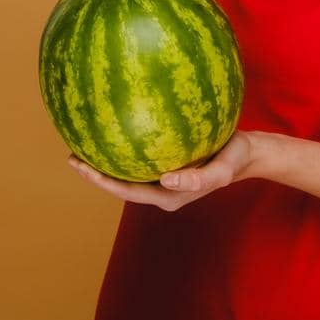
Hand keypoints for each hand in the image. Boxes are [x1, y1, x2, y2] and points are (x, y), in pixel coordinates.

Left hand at [66, 131, 255, 210]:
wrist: (248, 152)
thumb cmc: (235, 160)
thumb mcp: (222, 171)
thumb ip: (199, 180)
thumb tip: (168, 180)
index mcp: (167, 195)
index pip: (126, 191)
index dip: (101, 181)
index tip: (80, 167)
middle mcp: (160, 188)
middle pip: (120, 182)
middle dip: (95, 171)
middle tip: (71, 155)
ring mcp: (163, 176)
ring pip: (127, 169)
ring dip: (106, 159)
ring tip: (83, 141)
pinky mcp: (167, 161)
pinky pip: (140, 153)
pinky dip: (124, 143)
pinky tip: (115, 124)